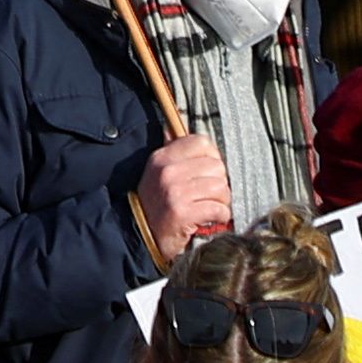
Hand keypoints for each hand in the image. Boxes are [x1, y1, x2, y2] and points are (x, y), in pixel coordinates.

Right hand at [131, 135, 235, 259]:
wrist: (139, 235)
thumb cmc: (155, 203)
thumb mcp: (157, 171)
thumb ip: (171, 151)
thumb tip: (174, 128)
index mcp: (163, 157)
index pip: (202, 143)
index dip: (213, 157)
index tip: (209, 172)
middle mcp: (168, 171)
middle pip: (216, 166)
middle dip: (220, 183)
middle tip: (211, 195)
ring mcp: (175, 192)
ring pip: (220, 187)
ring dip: (222, 201)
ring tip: (212, 207)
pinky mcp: (182, 213)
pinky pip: (218, 208)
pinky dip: (220, 215)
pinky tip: (211, 219)